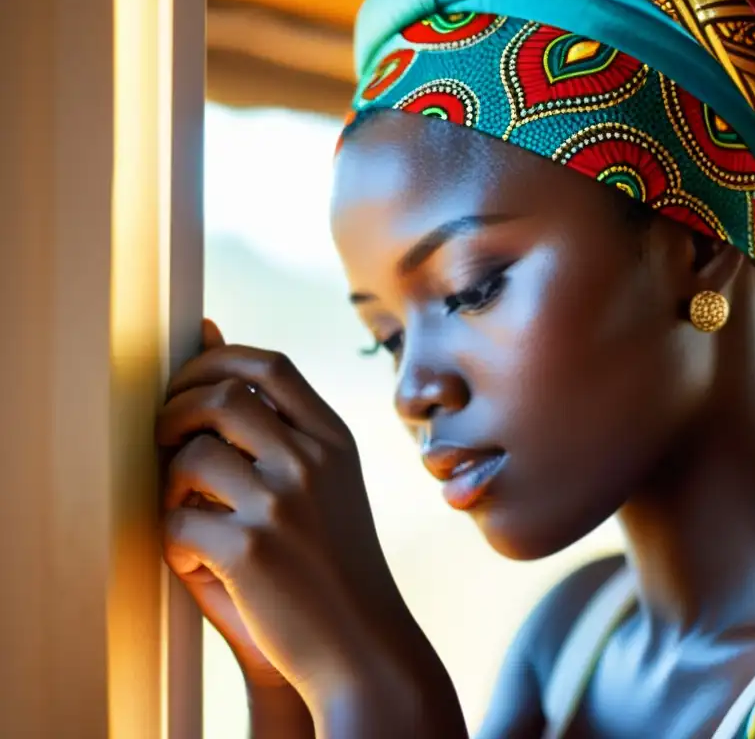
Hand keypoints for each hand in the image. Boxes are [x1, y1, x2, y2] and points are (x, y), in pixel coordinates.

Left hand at [156, 321, 433, 719]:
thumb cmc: (332, 563)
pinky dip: (175, 544)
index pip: (269, 365)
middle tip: (166, 441)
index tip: (188, 386)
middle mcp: (313, 462)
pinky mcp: (251, 551)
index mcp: (335, 441)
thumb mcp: (325, 484)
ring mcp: (283, 504)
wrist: (362, 645)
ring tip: (185, 511)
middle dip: (175, 411)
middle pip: (222, 396)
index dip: (215, 362)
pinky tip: (201, 562)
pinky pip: (177, 523)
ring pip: (191, 456)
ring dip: (168, 483)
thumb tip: (207, 334)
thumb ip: (275, 424)